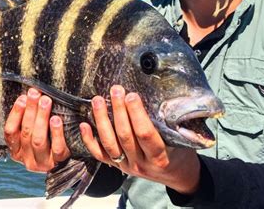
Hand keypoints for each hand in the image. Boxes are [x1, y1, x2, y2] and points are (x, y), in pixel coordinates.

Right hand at [4, 88, 70, 171]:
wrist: (67, 161)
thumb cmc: (46, 139)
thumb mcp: (32, 132)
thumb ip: (29, 118)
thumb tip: (29, 95)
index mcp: (16, 151)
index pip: (10, 132)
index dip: (15, 114)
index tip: (22, 98)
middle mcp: (27, 159)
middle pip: (26, 133)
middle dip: (30, 111)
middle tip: (35, 94)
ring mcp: (42, 163)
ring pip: (38, 140)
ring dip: (41, 118)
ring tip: (45, 101)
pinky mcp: (58, 162)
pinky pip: (57, 147)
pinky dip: (56, 132)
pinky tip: (56, 119)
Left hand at [80, 85, 200, 194]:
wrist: (176, 174)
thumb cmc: (179, 151)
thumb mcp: (180, 139)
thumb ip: (167, 123)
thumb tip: (155, 95)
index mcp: (159, 157)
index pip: (145, 133)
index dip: (137, 114)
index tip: (132, 95)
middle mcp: (140, 163)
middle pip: (125, 135)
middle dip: (119, 110)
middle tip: (115, 90)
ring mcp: (126, 166)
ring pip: (109, 143)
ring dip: (101, 120)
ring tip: (98, 100)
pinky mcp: (116, 166)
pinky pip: (99, 154)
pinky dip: (89, 140)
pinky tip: (83, 124)